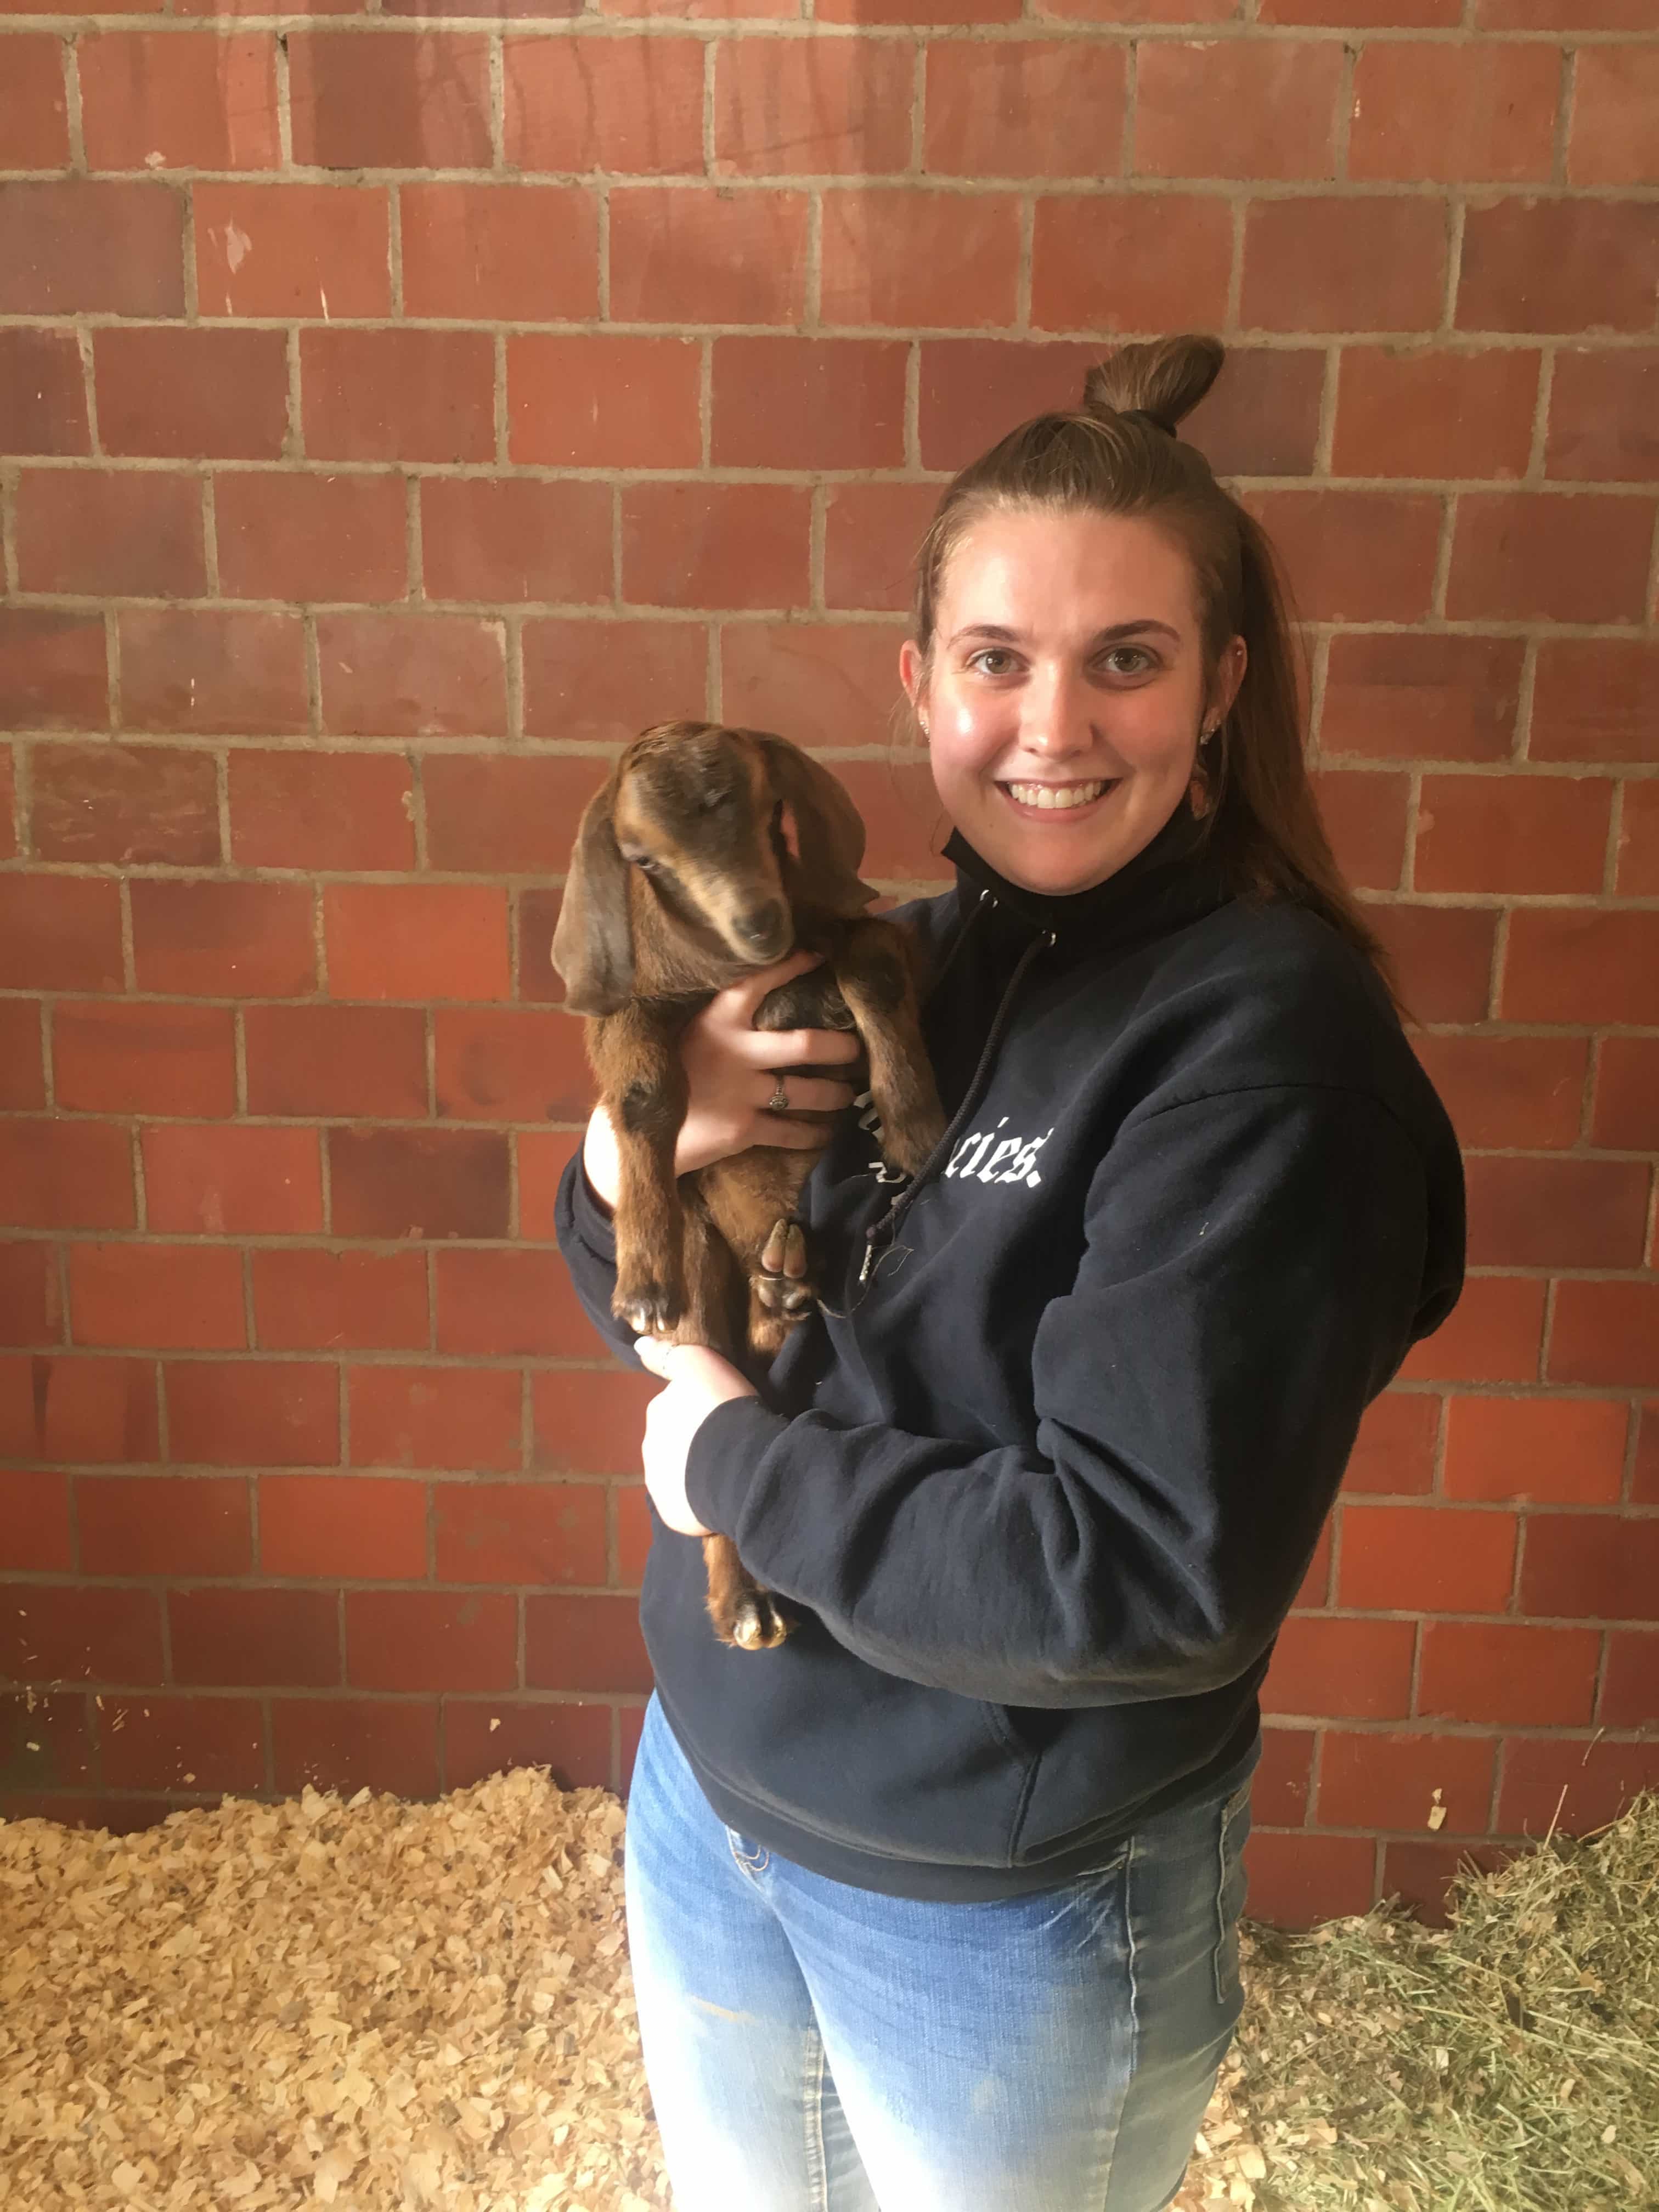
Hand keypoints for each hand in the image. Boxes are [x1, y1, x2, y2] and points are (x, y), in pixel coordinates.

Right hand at [582, 952, 862, 1204]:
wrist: (634, 1133)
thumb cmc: (662, 1076)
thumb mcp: (682, 1035)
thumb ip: (718, 1020)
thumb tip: (760, 994)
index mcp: (716, 1020)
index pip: (757, 983)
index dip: (791, 967)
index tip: (820, 957)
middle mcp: (734, 1052)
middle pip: (803, 1044)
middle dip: (839, 1046)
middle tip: (858, 1046)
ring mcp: (741, 1092)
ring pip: (807, 1091)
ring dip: (835, 1093)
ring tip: (849, 1093)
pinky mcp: (743, 1129)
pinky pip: (792, 1131)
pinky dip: (814, 1134)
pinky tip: (826, 1133)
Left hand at [634, 1338, 757, 1536]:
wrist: (738, 1461)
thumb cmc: (724, 1408)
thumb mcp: (700, 1365)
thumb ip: (668, 1355)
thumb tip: (639, 1345)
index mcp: (657, 1412)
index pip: (673, 1407)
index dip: (696, 1409)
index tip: (718, 1412)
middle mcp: (650, 1445)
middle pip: (672, 1440)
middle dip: (691, 1441)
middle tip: (723, 1441)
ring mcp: (658, 1482)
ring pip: (676, 1473)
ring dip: (692, 1471)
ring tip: (723, 1470)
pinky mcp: (671, 1512)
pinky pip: (684, 1504)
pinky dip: (697, 1500)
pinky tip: (719, 1494)